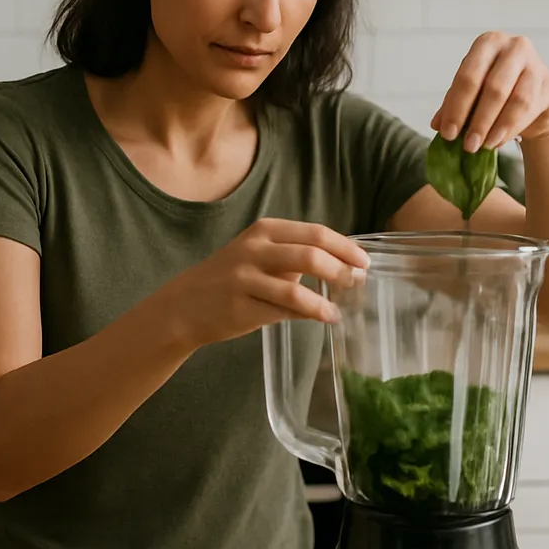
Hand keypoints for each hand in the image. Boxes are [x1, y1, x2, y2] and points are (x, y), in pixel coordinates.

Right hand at [154, 218, 368, 348]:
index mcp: (264, 230)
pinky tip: (323, 318)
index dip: (345, 248)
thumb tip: (343, 266)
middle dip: (341, 270)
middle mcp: (254, 249)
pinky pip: (282, 312)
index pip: (315, 233)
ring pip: (296, 290)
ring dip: (325, 302)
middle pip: (310, 256)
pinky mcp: (240, 307)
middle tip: (357, 282)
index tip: (364, 262)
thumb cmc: (231, 278)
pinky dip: (308, 315)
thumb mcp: (260, 254)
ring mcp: (245, 278)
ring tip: (339, 310)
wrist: (185, 304)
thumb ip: (295, 256)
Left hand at [431, 32, 548, 153]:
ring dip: (497, 127)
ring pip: (516, 99)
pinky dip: (512, 128)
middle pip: (493, 87)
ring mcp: (536, 64)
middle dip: (478, 120)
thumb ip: (454, 106)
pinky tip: (498, 141)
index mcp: (488, 43)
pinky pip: (530, 109)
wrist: (534, 102)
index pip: (468, 76)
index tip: (447, 134)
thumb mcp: (472, 96)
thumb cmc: (497, 93)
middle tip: (467, 146)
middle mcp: (514, 47)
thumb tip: (437, 125)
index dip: (456, 107)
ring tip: (483, 146)